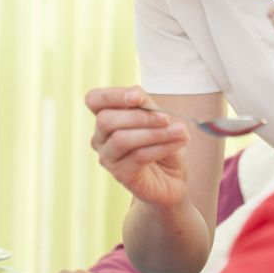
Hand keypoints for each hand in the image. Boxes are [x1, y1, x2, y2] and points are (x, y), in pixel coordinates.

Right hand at [86, 86, 189, 206]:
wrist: (172, 177)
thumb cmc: (162, 142)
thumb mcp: (158, 118)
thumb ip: (146, 105)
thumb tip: (137, 95)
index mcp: (106, 117)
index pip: (94, 100)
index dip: (113, 96)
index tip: (138, 97)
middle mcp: (100, 137)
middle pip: (106, 120)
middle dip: (139, 116)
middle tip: (166, 118)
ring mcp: (108, 158)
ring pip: (121, 139)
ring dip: (153, 133)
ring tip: (179, 131)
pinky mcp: (120, 175)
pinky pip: (138, 156)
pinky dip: (161, 147)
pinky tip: (178, 143)